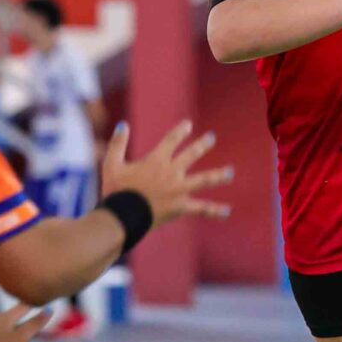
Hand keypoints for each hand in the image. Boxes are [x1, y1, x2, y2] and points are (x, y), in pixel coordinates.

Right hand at [99, 118, 232, 224]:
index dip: (180, 131)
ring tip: (230, 172)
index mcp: (156, 160)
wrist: (123, 217)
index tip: (188, 125)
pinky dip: (215, 210)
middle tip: (211, 138)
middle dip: (202, 145)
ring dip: (218, 175)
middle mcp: (171, 172)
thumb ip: (118, 143)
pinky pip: (202, 208)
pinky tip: (227, 211)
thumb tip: (123, 124)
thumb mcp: (111, 164)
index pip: (172, 140)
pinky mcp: (181, 207)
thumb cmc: (115, 191)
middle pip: (191, 154)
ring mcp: (179, 190)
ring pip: (204, 180)